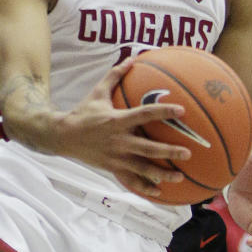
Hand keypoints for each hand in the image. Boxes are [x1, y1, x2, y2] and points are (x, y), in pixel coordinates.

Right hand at [61, 56, 191, 197]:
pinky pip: (130, 180)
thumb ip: (115, 75)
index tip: (182, 111)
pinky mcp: (112, 168)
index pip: (145, 114)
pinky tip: (159, 192)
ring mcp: (116, 157)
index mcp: (118, 121)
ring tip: (180, 177)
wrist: (63, 136)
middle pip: (148, 148)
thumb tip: (131, 58)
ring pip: (142, 169)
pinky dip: (144, 187)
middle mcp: (119, 141)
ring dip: (162, 174)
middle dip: (169, 151)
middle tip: (188, 153)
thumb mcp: (98, 92)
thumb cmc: (83, 113)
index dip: (164, 111)